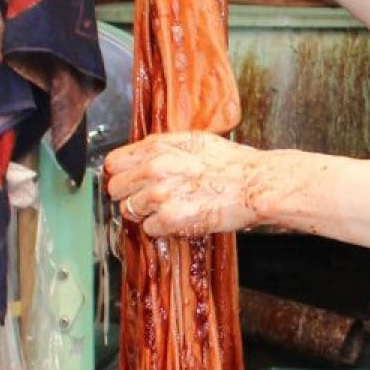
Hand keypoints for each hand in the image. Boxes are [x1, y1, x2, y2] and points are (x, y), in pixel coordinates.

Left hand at [105, 132, 267, 237]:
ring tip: (171, 209)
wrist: (255, 185)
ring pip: (130, 211)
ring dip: (147, 213)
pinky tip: (180, 219)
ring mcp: (160, 195)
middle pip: (116, 189)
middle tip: (150, 199)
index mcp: (157, 147)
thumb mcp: (194, 141)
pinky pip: (149, 229)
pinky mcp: (170, 219)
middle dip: (131, 195)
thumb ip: (163, 147)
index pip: (114, 163)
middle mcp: (154, 169)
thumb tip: (144, 155)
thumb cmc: (233, 164)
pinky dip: (162, 229)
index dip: (122, 174)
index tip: (130, 181)